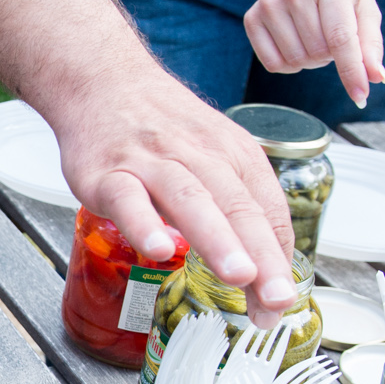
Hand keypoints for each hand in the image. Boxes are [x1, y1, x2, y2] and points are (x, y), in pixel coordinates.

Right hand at [57, 82, 297, 328]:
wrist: (102, 82)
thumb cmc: (161, 128)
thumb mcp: (213, 154)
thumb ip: (236, 208)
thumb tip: (263, 275)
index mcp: (234, 154)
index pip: (266, 210)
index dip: (277, 259)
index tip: (282, 302)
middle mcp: (199, 156)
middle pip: (238, 207)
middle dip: (262, 254)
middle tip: (277, 297)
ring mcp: (152, 164)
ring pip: (191, 201)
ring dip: (218, 239)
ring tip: (238, 277)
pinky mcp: (108, 174)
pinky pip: (129, 200)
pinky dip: (145, 224)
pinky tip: (160, 250)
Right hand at [245, 0, 384, 108]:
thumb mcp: (364, 11)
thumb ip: (370, 44)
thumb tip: (376, 77)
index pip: (341, 38)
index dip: (351, 71)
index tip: (361, 97)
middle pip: (317, 52)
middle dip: (329, 55)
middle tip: (329, 35)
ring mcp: (269, 2)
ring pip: (295, 61)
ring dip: (310, 60)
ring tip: (312, 36)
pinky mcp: (252, 18)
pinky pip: (273, 64)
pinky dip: (289, 64)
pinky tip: (294, 43)